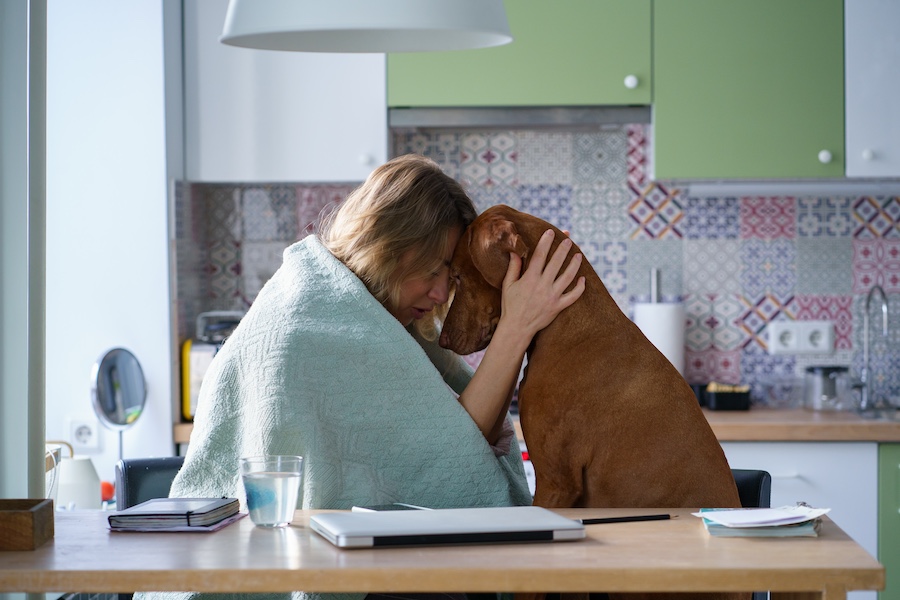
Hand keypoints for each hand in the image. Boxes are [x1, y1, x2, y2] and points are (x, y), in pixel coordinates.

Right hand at [499, 229, 584, 343]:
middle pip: (556, 263)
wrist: (517, 328)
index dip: (546, 242)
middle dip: (563, 249)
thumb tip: (515, 252)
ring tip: (579, 255)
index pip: (540, 255)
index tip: (551, 232)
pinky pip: (573, 296)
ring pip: (568, 277)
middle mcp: (543, 286)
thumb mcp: (508, 286)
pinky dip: (579, 287)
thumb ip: (513, 268)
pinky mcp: (558, 307)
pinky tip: (582, 278)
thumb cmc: (510, 306)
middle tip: (569, 239)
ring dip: (574, 264)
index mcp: (530, 279)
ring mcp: (552, 297)